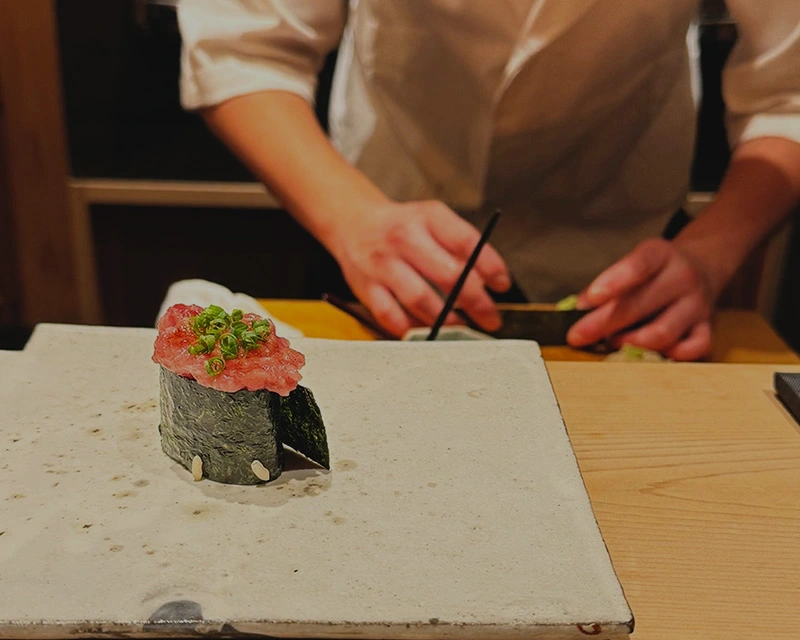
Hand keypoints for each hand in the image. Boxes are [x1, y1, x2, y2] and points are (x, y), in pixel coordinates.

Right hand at [326, 200, 510, 336]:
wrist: (353, 222)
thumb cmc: (402, 227)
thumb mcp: (433, 220)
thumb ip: (460, 246)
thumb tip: (491, 280)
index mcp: (427, 217)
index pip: (466, 242)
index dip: (490, 266)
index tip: (502, 285)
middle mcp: (404, 238)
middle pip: (448, 274)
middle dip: (475, 301)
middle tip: (491, 318)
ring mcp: (382, 264)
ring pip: (419, 298)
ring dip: (446, 319)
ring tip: (462, 328)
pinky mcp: (366, 287)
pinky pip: (390, 315)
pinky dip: (411, 327)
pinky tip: (426, 330)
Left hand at [566, 238, 714, 360]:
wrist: (703, 266)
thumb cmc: (655, 271)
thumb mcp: (632, 265)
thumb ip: (607, 285)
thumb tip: (579, 308)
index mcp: (661, 254)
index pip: (639, 265)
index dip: (614, 282)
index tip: (590, 299)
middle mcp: (683, 277)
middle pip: (641, 304)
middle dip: (604, 323)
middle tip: (578, 336)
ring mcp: (698, 304)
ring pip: (664, 332)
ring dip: (631, 342)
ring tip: (611, 343)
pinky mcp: (708, 327)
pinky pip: (694, 348)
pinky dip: (670, 356)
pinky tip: (649, 355)